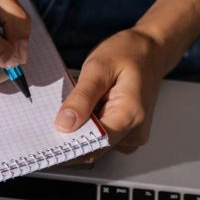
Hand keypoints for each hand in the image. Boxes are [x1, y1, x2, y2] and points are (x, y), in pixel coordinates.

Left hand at [55, 28, 168, 158]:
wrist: (151, 50)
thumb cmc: (129, 53)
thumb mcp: (98, 67)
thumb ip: (81, 98)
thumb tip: (64, 125)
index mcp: (130, 114)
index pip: (93, 145)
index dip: (68, 147)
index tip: (48, 142)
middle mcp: (135, 131)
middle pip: (94, 149)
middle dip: (71, 139)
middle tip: (54, 119)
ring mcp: (133, 135)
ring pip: (96, 145)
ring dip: (80, 132)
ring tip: (76, 108)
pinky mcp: (128, 134)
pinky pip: (103, 138)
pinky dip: (90, 128)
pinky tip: (87, 111)